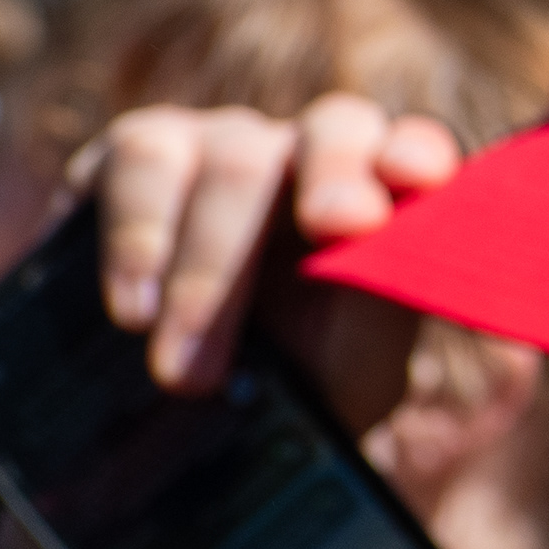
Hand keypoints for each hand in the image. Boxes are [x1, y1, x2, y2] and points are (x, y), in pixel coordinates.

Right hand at [72, 96, 454, 423]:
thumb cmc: (297, 379)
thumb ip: (379, 310)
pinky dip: (136, 241)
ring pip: (230, 154)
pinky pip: (137, 157)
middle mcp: (308, 151)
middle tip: (330, 233)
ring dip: (211, 265)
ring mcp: (220, 141)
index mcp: (384, 192)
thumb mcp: (354, 366)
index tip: (392, 204)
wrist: (194, 417)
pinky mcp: (131, 156)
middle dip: (330, 187)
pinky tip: (134, 314)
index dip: (413, 157)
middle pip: (333, 130)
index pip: (416, 147)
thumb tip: (372, 267)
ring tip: (186, 368)